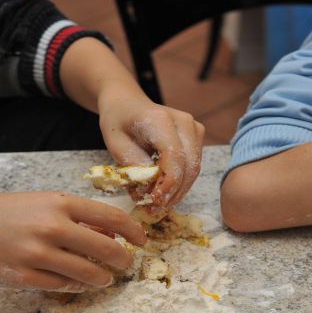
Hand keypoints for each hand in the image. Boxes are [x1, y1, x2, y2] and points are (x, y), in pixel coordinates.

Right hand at [0, 192, 145, 290]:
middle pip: (108, 249)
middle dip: (124, 260)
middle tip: (126, 265)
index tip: (141, 240)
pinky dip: (77, 287)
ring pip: (89, 274)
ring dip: (103, 278)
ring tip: (104, 278)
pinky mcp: (24, 277)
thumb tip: (108, 233)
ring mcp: (38, 254)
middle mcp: (52, 227)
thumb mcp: (39, 202)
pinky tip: (79, 284)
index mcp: (59, 202)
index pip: (112, 217)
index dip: (134, 231)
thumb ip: (74, 215)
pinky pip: (64, 287)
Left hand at [98, 83, 204, 208]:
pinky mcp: (196, 137)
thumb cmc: (118, 121)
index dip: (167, 185)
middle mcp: (183, 122)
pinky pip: (192, 166)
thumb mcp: (115, 144)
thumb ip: (134, 166)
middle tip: (153, 210)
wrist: (127, 102)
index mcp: (160, 119)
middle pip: (189, 166)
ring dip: (177, 191)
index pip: (174, 158)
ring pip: (193, 169)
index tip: (154, 203)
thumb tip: (151, 190)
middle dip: (173, 193)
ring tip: (156, 205)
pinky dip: (179, 182)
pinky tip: (163, 192)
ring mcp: (194, 128)